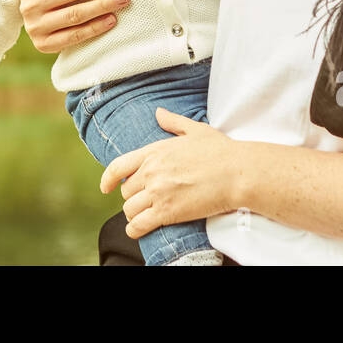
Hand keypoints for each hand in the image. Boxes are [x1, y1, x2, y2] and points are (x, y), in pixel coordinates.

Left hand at [99, 108, 240, 239]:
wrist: (237, 173)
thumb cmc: (220, 151)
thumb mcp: (194, 129)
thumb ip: (173, 122)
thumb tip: (159, 112)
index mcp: (154, 152)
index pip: (118, 166)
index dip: (108, 179)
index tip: (106, 187)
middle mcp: (151, 172)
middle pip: (126, 191)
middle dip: (133, 197)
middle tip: (145, 201)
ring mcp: (158, 192)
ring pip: (130, 209)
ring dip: (135, 214)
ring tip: (145, 215)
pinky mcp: (167, 212)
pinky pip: (139, 225)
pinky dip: (135, 230)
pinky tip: (139, 230)